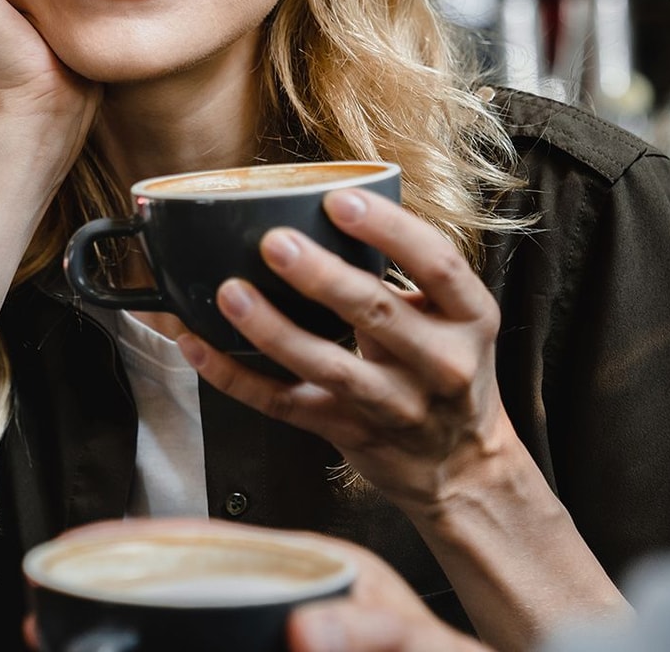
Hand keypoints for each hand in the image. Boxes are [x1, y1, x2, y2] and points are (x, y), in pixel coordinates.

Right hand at [16, 522, 481, 651]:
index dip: (150, 540)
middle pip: (189, 582)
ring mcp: (287, 625)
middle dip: (121, 588)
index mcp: (319, 570)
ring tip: (69, 632)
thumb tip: (309, 630)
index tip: (93, 541)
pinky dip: (169, 643)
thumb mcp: (419, 649)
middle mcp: (295, 593)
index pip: (217, 542)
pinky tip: (124, 646)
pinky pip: (215, 636)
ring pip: (194, 618)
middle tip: (56, 601)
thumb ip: (373, 636)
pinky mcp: (289, 640)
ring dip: (138, 624)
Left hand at [179, 190, 517, 520]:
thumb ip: (407, 275)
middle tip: (275, 242)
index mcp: (470, 317)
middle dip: (322, 276)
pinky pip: (284, 403)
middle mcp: (440, 363)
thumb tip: (326, 213)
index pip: (437, 264)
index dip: (390, 229)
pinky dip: (237, 377)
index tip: (341, 200)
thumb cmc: (450, 371)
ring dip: (273, 329)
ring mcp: (393, 406)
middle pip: (377, 313)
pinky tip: (199, 346)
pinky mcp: (348, 433)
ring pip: (328, 366)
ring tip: (232, 293)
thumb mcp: (455, 318)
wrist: (463, 467)